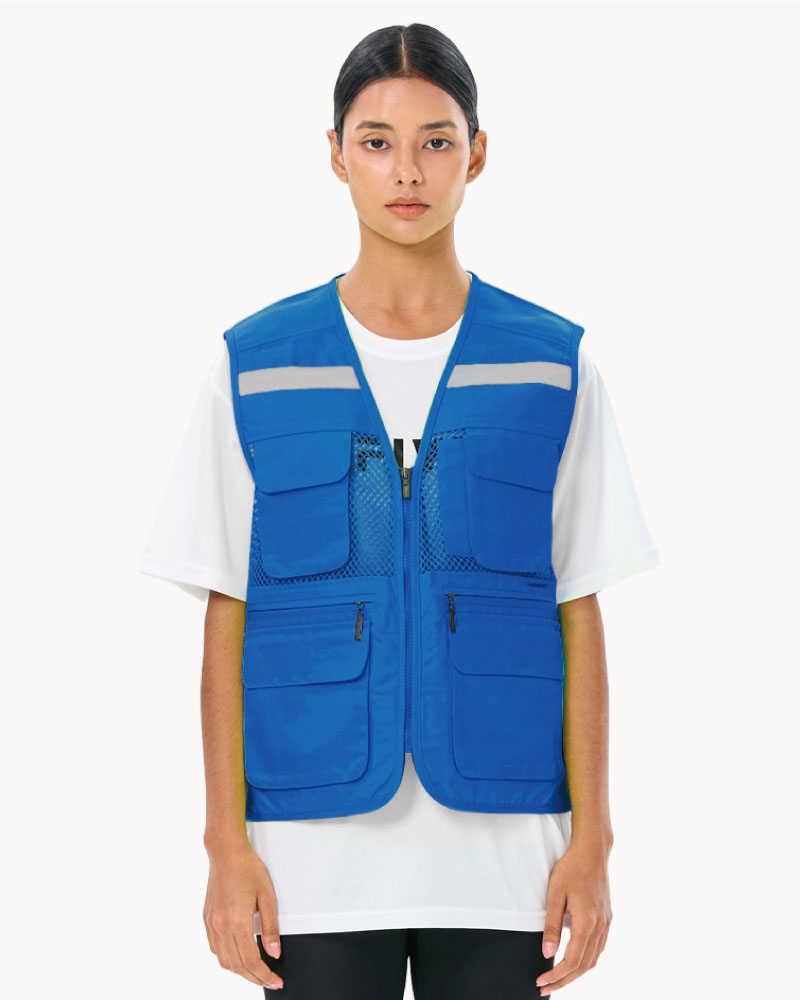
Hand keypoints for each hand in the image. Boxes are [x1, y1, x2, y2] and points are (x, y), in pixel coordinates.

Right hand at [203, 837, 283, 989]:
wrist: (226, 853)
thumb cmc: (248, 869)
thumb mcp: (267, 896)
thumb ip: (270, 927)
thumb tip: (274, 953)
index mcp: (236, 922)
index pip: (251, 960)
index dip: (264, 975)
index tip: (276, 980)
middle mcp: (220, 926)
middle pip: (237, 965)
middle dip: (254, 977)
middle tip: (270, 980)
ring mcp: (211, 924)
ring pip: (224, 960)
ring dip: (240, 971)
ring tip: (257, 972)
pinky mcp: (207, 919)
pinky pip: (215, 948)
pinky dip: (227, 958)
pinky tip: (238, 957)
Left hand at [535, 840, 612, 994]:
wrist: (592, 850)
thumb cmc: (571, 868)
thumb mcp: (555, 894)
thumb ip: (551, 925)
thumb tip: (548, 953)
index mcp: (587, 923)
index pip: (572, 960)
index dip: (556, 975)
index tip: (541, 981)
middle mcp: (600, 926)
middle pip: (584, 966)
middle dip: (564, 980)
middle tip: (545, 988)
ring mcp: (606, 923)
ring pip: (593, 959)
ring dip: (576, 973)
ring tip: (557, 978)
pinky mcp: (607, 918)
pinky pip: (598, 947)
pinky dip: (586, 960)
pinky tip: (574, 960)